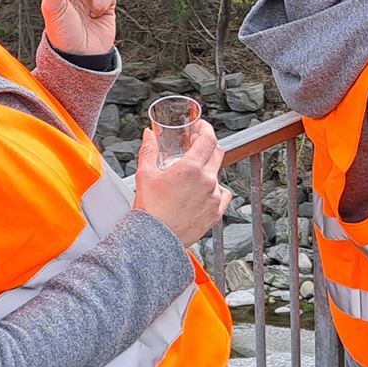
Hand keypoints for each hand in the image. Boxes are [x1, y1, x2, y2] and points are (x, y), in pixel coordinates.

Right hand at [131, 126, 229, 246]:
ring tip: (192, 176)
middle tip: (196, 145)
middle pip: (217, 153)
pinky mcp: (216, 212)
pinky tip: (202, 191)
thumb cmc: (150, 210)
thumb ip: (149, 150)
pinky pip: (222, 194)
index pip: (208, 139)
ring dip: (208, 169)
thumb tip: (149, 135)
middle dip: (207, 145)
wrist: (155, 238)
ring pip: (218, 174)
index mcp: (191, 168)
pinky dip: (214, 189)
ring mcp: (213, 197)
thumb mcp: (145, 174)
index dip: (206, 129)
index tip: (201, 127)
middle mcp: (207, 181)